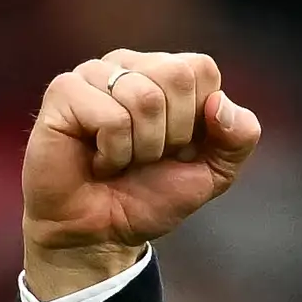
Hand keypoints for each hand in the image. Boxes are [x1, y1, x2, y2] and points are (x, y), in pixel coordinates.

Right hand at [22, 51, 260, 301]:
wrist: (98, 236)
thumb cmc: (146, 199)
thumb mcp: (210, 175)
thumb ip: (237, 139)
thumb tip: (220, 103)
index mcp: (162, 72)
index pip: (201, 69)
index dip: (196, 121)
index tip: (173, 149)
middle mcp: (127, 64)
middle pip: (176, 77)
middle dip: (170, 135)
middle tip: (144, 157)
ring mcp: (93, 74)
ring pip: (144, 98)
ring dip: (139, 149)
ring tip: (118, 161)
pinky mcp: (64, 92)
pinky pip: (111, 117)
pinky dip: (112, 153)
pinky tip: (96, 161)